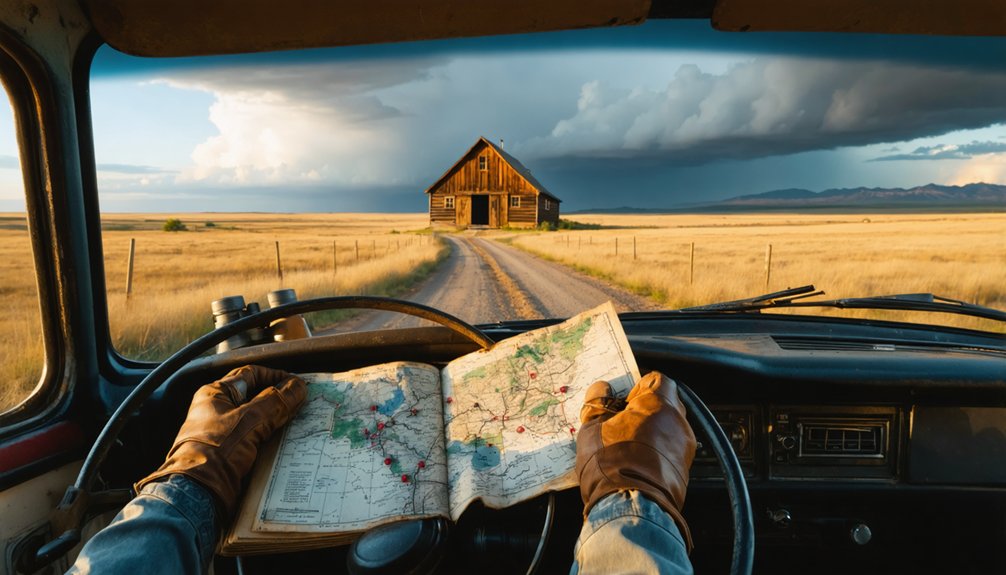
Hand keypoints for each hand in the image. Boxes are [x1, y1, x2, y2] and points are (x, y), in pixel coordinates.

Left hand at [136, 365, 305, 515]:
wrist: (199, 492)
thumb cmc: (215, 451)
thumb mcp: (251, 420)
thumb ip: (277, 401)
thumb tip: (298, 387)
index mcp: (215, 394)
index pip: (250, 374)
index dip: (275, 376)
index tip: (296, 383)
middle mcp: (218, 411)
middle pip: (256, 397)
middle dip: (280, 400)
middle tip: (302, 402)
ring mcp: (225, 433)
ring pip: (259, 420)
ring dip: (278, 420)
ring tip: (300, 420)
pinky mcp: (233, 453)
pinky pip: (258, 439)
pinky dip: (273, 438)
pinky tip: (289, 440)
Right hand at [575, 371, 695, 549]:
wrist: (630, 506)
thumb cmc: (611, 462)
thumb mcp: (592, 427)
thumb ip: (597, 404)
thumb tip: (601, 389)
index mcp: (658, 403)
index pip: (657, 380)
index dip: (639, 387)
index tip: (622, 400)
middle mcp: (678, 422)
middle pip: (665, 405)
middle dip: (645, 411)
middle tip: (621, 422)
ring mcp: (685, 448)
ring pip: (668, 430)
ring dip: (651, 433)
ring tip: (627, 446)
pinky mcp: (684, 471)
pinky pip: (670, 452)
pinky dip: (657, 453)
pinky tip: (636, 463)